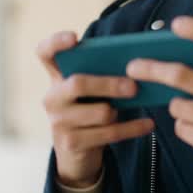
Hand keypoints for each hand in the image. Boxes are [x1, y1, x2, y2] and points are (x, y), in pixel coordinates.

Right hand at [37, 30, 154, 186]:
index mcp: (57, 78)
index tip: (74, 37)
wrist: (76, 154)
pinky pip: (109, 132)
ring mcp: (59, 122)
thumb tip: (137, 65)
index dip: (55, 43)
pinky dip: (132, 128)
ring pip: (99, 112)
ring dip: (120, 110)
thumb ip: (101, 76)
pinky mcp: (71, 143)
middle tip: (133, 86)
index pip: (45, 54)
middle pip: (78, 84)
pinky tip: (148, 124)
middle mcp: (53, 98)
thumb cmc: (89, 112)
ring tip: (136, 104)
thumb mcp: (90, 93)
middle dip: (109, 84)